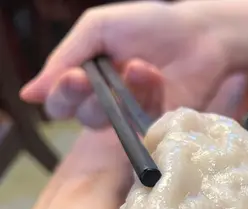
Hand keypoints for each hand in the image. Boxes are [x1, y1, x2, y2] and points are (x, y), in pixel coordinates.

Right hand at [20, 1, 229, 128]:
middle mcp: (110, 104)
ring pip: (117, 124)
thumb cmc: (151, 26)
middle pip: (86, 118)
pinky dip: (149, 98)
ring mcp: (138, 118)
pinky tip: (156, 77)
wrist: (201, 33)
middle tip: (98, 81)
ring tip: (143, 66)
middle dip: (92, 99)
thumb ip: (67, 57)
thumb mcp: (100, 29)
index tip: (74, 78)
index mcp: (88, 81)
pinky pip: (147, 127)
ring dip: (127, 93)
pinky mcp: (164, 127)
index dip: (63, 95)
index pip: (62, 103)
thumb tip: (29, 95)